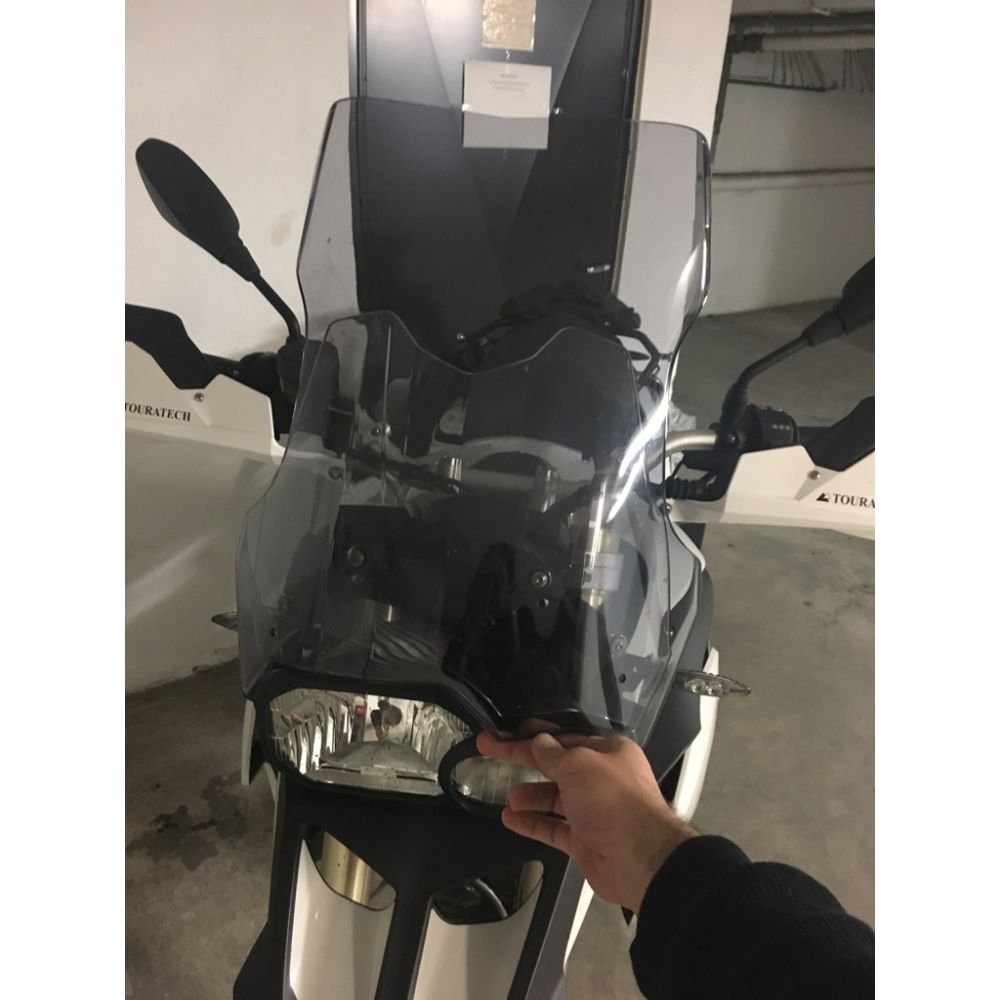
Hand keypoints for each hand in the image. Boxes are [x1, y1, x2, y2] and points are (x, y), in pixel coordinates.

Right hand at [476, 731, 696, 912]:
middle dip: (525, 759)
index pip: (565, 739)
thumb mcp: (578, 764)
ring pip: (555, 798)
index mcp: (608, 753)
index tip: (508, 732)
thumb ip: (552, 754)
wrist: (638, 857)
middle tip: (494, 750)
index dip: (535, 735)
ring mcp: (594, 811)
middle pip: (556, 765)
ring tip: (510, 795)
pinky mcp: (585, 840)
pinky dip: (532, 823)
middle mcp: (603, 780)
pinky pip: (553, 828)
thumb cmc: (616, 801)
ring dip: (530, 795)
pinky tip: (511, 819)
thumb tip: (539, 743)